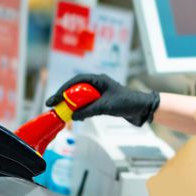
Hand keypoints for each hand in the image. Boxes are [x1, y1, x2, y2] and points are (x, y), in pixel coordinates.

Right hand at [45, 74, 159, 126]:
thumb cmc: (127, 103)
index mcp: (99, 79)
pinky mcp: (103, 101)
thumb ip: (89, 110)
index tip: (55, 98)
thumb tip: (73, 116)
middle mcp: (98, 84)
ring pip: (81, 97)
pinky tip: (76, 116)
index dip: (64, 89)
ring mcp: (100, 93)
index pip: (76, 81)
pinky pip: (87, 104)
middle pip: (76, 88)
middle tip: (53, 105)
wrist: (142, 109)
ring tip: (61, 111)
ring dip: (72, 104)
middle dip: (64, 97)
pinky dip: (81, 109)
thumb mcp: (106, 106)